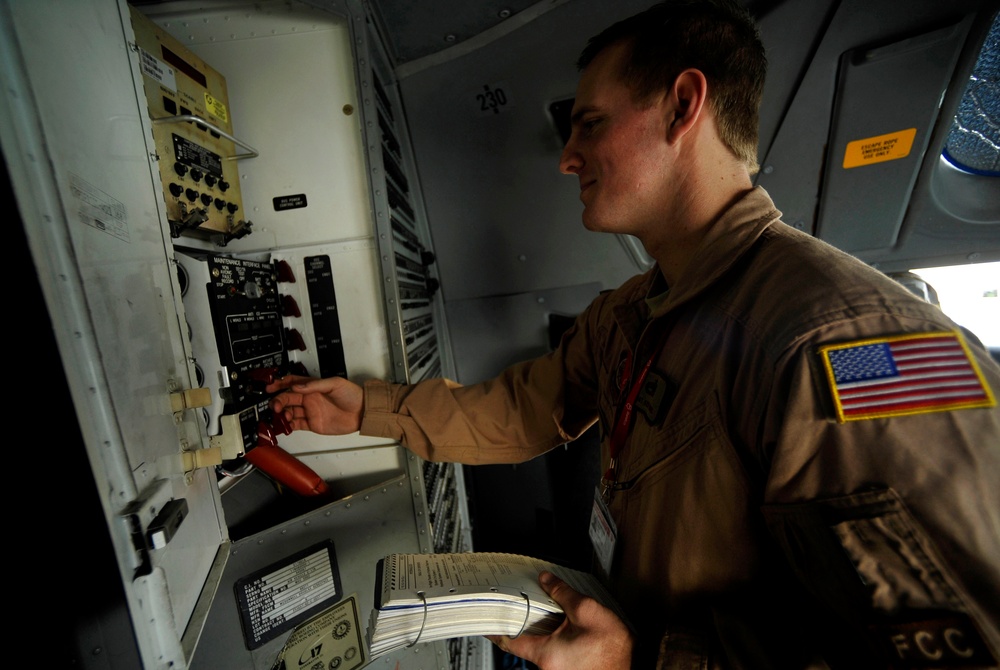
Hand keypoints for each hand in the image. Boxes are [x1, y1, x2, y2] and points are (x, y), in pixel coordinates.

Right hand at [266, 375, 363, 434]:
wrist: (362, 412)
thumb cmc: (352, 394)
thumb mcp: (335, 384)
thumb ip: (315, 385)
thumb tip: (298, 387)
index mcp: (313, 387)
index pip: (292, 383)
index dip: (280, 384)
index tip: (271, 387)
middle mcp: (309, 399)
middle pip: (287, 398)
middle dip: (278, 401)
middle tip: (275, 406)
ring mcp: (310, 412)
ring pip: (289, 412)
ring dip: (281, 414)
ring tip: (280, 416)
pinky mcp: (312, 424)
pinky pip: (296, 425)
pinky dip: (288, 426)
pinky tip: (283, 426)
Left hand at [486, 572, 633, 669]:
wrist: (631, 667)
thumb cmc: (613, 649)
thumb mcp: (586, 611)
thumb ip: (562, 593)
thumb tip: (546, 579)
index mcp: (546, 654)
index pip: (509, 641)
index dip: (495, 628)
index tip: (484, 621)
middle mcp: (547, 667)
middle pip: (525, 640)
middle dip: (523, 620)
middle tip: (518, 601)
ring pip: (540, 644)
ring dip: (541, 627)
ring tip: (547, 607)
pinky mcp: (567, 669)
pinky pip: (552, 649)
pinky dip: (553, 635)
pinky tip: (562, 623)